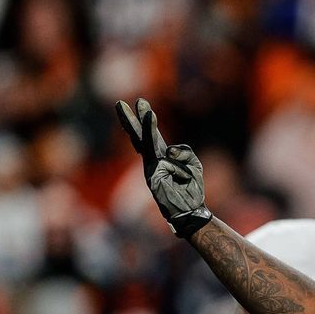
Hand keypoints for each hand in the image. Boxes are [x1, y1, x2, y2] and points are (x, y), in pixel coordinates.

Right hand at [115, 98, 210, 237]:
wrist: (189, 210)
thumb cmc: (190, 188)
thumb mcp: (193, 164)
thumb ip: (184, 152)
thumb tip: (169, 152)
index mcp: (161, 155)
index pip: (150, 135)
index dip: (145, 120)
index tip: (140, 103)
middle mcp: (152, 160)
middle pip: (139, 136)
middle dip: (131, 119)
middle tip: (120, 103)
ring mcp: (150, 168)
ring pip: (148, 144)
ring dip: (146, 126)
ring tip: (145, 108)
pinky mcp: (153, 177)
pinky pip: (169, 164)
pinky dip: (179, 169)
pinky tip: (182, 178)